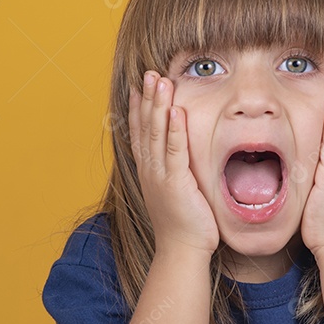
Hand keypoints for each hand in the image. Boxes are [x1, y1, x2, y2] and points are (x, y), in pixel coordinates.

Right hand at [128, 70, 219, 256]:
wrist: (182, 251)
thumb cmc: (183, 225)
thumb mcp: (174, 193)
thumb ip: (175, 173)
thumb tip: (180, 159)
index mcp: (148, 172)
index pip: (140, 133)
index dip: (139, 108)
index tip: (140, 86)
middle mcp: (149, 171)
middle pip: (145, 127)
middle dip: (147, 98)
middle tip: (148, 73)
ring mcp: (160, 176)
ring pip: (156, 134)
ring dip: (158, 105)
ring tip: (159, 80)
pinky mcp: (176, 183)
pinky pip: (174, 151)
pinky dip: (173, 129)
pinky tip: (174, 110)